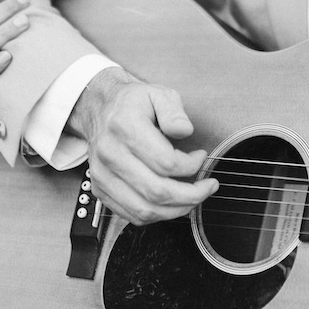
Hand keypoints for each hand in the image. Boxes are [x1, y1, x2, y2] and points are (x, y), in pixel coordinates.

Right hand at [69, 69, 217, 225]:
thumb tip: (185, 130)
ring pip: (144, 210)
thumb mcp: (158, 94)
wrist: (101, 110)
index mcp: (125, 127)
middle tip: (207, 186)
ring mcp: (102, 176)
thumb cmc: (133, 103)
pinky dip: (158, 215)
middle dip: (191, 195)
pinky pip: (132, 215)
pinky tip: (173, 203)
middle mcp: (110, 154)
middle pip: (156, 191)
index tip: (201, 156)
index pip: (165, 162)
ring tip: (195, 198)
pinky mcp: (101, 190)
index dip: (191, 165)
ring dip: (177, 210)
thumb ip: (174, 111)